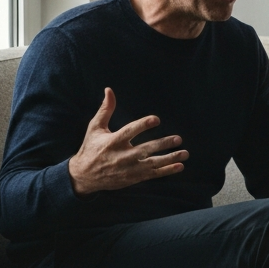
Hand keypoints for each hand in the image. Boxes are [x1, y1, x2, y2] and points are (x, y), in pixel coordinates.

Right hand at [68, 88, 188, 195]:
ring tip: (185, 152)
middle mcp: (122, 156)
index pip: (130, 132)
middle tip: (178, 138)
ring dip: (170, 158)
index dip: (143, 125)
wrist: (84, 176)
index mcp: (113, 142)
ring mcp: (129, 168)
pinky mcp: (133, 177)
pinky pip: (152, 174)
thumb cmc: (91, 148)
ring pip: (153, 163)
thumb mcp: (95, 128)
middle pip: (146, 149)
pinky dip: (166, 171)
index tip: (156, 119)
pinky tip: (180, 166)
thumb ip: (105, 109)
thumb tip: (109, 90)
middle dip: (163, 144)